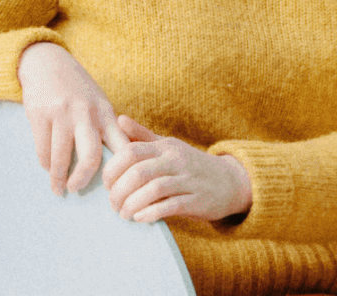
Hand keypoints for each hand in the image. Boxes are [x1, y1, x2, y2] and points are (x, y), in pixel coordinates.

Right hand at [16, 42, 127, 195]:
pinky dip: (46, 164)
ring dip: (58, 179)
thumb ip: (107, 128)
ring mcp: (62, 113)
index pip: (121, 146)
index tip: (113, 188)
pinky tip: (47, 167)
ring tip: (58, 188)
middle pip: (90, 158)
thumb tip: (117, 167)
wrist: (47, 61)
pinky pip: (43, 150)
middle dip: (83, 180)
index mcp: (105, 112)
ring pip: (61, 159)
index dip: (120, 172)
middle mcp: (86, 112)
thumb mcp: (98, 102)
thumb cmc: (77, 88)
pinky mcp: (41, 113)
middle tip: (77, 190)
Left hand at [103, 115, 251, 223]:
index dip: (113, 168)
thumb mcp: (168, 146)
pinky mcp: (197, 200)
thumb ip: (143, 136)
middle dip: (120, 191)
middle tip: (112, 204)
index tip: (106, 184)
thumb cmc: (190, 164)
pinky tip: (140, 218)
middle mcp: (175, 160)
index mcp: (165, 147)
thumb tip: (119, 119)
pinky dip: (151, 212)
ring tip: (123, 213)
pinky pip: (171, 205)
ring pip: (153, 189)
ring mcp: (187, 180)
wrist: (229, 181)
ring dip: (133, 204)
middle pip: (139, 172)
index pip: (131, 151)